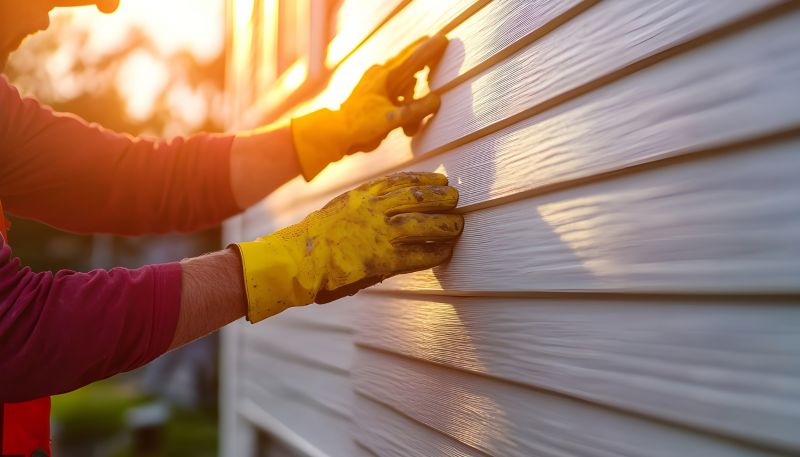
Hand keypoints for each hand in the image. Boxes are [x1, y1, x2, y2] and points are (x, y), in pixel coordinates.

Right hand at [234, 172, 462, 322]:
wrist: (298, 258)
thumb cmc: (317, 238)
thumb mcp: (342, 208)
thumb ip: (366, 207)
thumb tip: (391, 210)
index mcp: (363, 194)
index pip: (402, 180)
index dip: (426, 180)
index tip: (441, 180)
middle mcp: (375, 209)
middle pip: (419, 197)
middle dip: (441, 198)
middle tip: (456, 199)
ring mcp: (380, 233)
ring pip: (425, 223)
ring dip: (446, 224)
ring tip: (459, 224)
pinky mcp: (384, 259)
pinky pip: (419, 254)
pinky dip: (436, 252)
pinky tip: (447, 251)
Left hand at [292, 35, 448, 179]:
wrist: (337, 132)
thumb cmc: (361, 124)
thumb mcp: (393, 119)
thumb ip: (416, 109)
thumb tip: (437, 100)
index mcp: (385, 76)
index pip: (413, 58)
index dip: (429, 49)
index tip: (443, 39)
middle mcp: (380, 74)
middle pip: (408, 63)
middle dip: (422, 61)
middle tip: (436, 45)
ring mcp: (375, 82)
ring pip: (402, 82)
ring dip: (410, 100)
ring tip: (411, 126)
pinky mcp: (372, 92)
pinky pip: (394, 91)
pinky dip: (402, 104)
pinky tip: (405, 122)